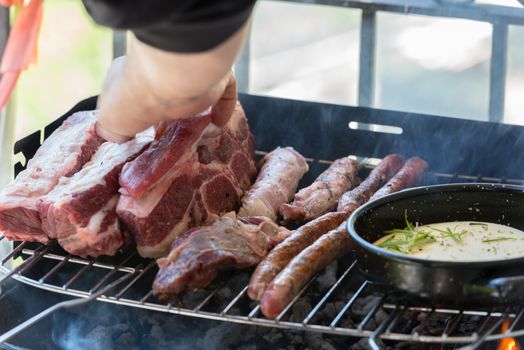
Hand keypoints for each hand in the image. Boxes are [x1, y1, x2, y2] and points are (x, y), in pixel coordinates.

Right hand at [95, 56, 237, 142]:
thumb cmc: (136, 97)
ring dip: (197, 117)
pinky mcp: (217, 78)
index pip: (136, 97)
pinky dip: (223, 109)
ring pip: (197, 96)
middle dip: (170, 120)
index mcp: (134, 76)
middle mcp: (165, 73)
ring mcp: (193, 74)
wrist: (173, 77)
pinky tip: (217, 124)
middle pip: (168, 99)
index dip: (139, 116)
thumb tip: (115, 139)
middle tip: (172, 143)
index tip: (145, 139)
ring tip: (196, 138)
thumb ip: (111, 130)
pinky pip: (225, 92)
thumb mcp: (110, 119)